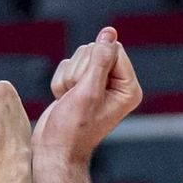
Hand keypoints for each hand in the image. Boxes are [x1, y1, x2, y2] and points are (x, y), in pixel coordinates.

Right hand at [35, 27, 142, 167]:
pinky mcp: (82, 84)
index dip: (94, 64)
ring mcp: (99, 84)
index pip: (113, 49)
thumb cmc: (73, 129)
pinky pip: (68, 65)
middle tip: (77, 99)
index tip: (88, 89)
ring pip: (80, 56)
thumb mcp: (88, 92)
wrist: (54, 150)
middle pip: (96, 50)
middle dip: (80, 72)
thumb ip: (100, 60)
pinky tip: (64, 101)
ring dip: (69, 78)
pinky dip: (61, 82)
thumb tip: (110, 32)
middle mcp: (117, 84)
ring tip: (70, 101)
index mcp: (129, 88)